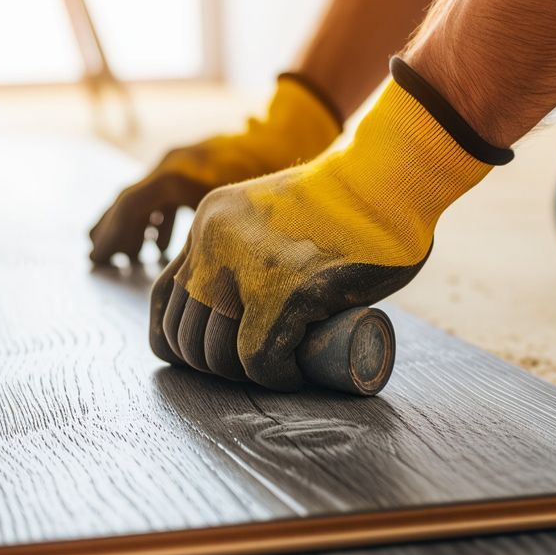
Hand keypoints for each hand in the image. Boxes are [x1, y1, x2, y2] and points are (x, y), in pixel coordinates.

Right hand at [88, 75, 338, 265]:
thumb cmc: (265, 171)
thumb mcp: (233, 207)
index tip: (100, 258)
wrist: (285, 133)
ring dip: (132, 226)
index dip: (112, 234)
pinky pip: (161, 194)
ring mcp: (179, 162)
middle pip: (128, 199)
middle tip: (100, 260)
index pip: (130, 205)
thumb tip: (181, 273)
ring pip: (143, 196)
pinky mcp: (191, 167)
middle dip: (113, 231)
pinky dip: (154, 219)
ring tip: (127, 257)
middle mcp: (170, 164)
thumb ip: (202, 233)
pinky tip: (159, 244)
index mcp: (176, 174)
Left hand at [150, 70, 501, 389]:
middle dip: (214, 366)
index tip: (217, 355)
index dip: (182, 341)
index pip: (165, 299)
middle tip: (257, 366)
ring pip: (216, 353)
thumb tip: (245, 299)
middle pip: (184, 334)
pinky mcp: (285, 291)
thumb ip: (250, 245)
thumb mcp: (272, 216)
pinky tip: (295, 374)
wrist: (390, 176)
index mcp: (208, 225)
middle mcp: (213, 243)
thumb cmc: (348, 199)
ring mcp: (246, 267)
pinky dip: (276, 378)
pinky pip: (258, 359)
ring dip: (245, 376)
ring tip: (280, 368)